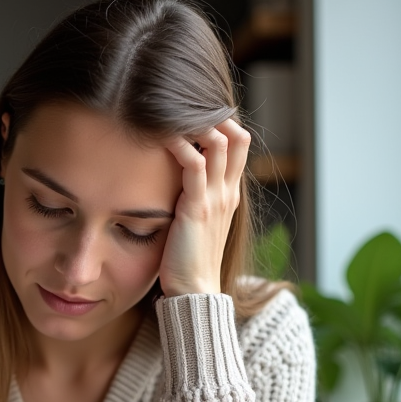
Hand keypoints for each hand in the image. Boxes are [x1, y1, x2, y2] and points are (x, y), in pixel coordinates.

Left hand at [158, 119, 250, 296]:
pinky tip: (161, 136)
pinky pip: (194, 164)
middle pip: (237, 136)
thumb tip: (172, 184)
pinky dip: (179, 144)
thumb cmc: (187, 261)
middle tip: (182, 109)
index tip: (192, 116)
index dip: (221, 124)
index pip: (239, 145)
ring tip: (169, 114)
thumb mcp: (195, 224)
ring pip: (219, 143)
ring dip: (195, 124)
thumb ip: (192, 201)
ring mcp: (215, 198)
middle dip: (213, 116)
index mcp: (229, 195)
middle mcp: (227, 192)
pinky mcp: (197, 208)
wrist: (195, 292)